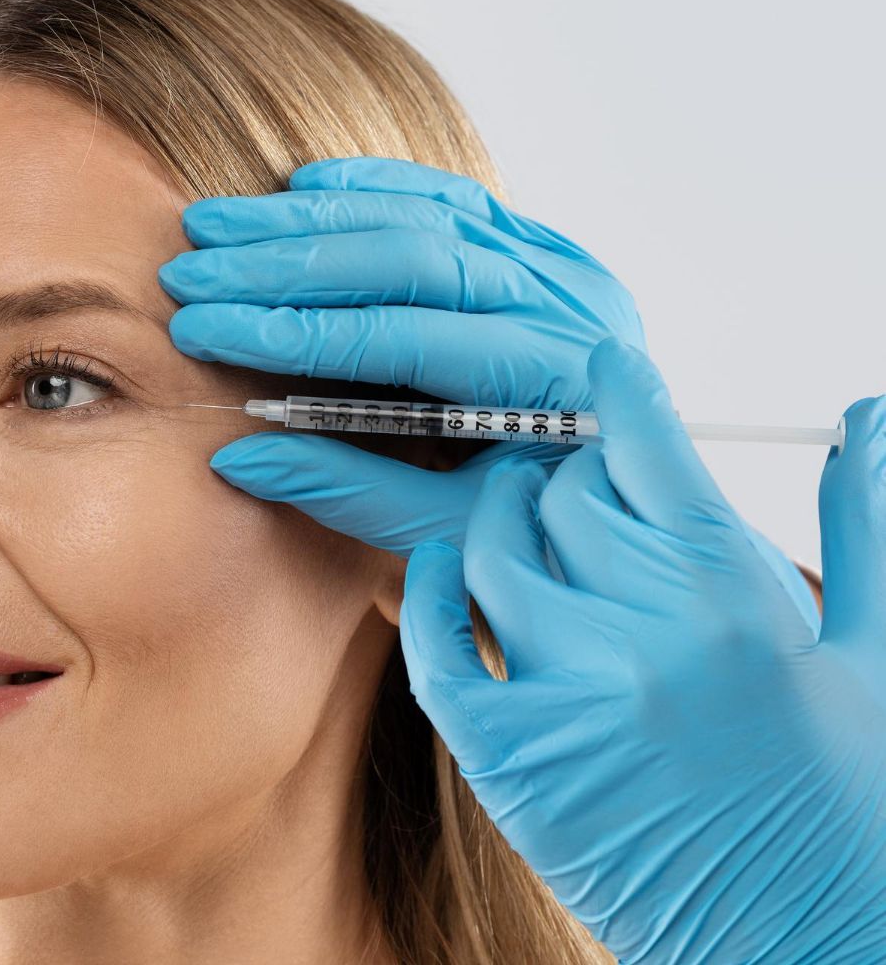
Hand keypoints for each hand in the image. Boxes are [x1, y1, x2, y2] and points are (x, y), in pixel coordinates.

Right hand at [158, 156, 817, 625]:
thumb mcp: (449, 536)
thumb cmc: (537, 532)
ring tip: (214, 225)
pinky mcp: (547, 251)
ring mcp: (562, 271)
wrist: (626, 513)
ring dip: (308, 221)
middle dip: (283, 265)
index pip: (403, 338)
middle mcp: (567, 311)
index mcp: (555, 386)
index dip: (294, 331)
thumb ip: (349, 492)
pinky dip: (377, 188)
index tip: (202, 328)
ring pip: (422, 217)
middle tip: (190, 270)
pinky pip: (456, 200)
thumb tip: (235, 458)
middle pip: (409, 260)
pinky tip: (303, 188)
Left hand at [399, 336, 885, 962]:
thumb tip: (866, 412)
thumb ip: (861, 521)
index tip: (600, 364)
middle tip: (567, 477)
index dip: (617, 388)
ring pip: (489, 552)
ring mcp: (569, 695)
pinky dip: (431, 599)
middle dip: (563, 471)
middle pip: (558, 491)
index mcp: (736, 590)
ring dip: (498, 521)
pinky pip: (439, 647)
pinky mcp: (510, 760)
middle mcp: (646, 632)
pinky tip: (442, 573)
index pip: (647, 442)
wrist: (804, 942)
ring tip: (518, 520)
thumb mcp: (877, 651)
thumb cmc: (852, 799)